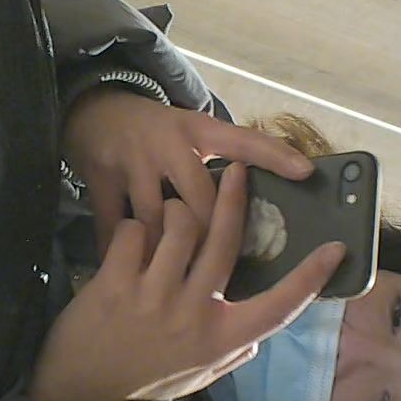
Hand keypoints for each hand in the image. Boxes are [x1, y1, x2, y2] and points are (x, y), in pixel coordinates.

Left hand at [28, 162, 345, 400]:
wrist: (79, 391)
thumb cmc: (141, 382)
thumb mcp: (195, 377)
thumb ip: (229, 355)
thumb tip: (256, 338)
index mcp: (221, 340)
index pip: (279, 307)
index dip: (312, 277)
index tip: (336, 250)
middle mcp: (193, 315)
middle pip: (224, 241)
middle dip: (234, 198)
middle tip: (238, 171)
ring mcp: (154, 297)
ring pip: (178, 225)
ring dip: (175, 210)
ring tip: (170, 210)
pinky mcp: (115, 284)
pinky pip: (134, 232)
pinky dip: (134, 229)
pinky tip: (131, 239)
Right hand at [62, 88, 314, 257]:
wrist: (94, 111)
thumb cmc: (158, 134)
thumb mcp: (194, 135)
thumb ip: (231, 158)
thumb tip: (288, 184)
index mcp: (199, 131)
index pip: (243, 140)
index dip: (275, 155)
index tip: (306, 173)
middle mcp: (169, 143)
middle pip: (199, 200)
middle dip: (209, 242)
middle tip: (217, 278)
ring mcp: (133, 160)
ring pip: (156, 220)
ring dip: (166, 255)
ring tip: (176, 288)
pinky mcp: (100, 177)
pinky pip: (112, 228)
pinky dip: (122, 254)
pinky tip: (131, 277)